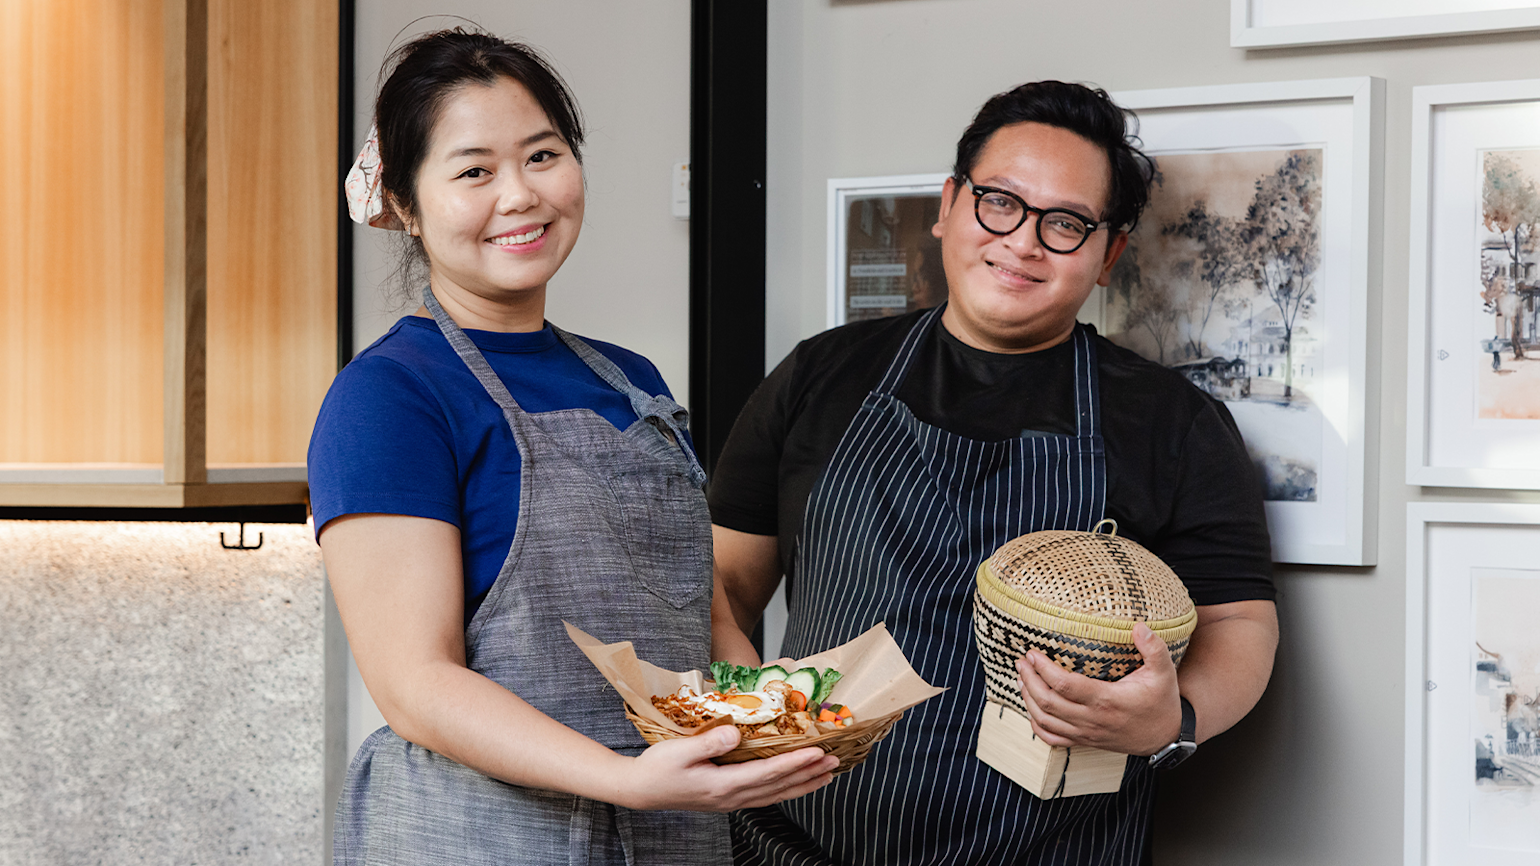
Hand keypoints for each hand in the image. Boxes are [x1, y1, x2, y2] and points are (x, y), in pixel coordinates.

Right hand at [618, 725, 839, 811]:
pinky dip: (786, 788)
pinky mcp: (728, 799)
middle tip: (836, 761)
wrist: (641, 790)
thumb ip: (709, 741)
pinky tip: (796, 783)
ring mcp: (731, 801)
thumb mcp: (679, 750)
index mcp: (722, 784)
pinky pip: (766, 795)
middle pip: (779, 786)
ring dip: (803, 784)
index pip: (768, 773)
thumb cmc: (658, 766)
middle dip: (809, 773)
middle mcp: (732, 797)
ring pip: (776, 794)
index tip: (818, 751)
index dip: (795, 762)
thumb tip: (736, 733)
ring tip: (827, 774)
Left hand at [1016, 622, 1181, 755]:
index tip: (1032, 653)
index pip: (1064, 685)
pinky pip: (1052, 739)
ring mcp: (1086, 733)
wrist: (1165, 736)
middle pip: (1048, 703)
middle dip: (1029, 680)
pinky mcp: (1085, 742)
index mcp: (1107, 700)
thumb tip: (1139, 626)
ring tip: (1021, 678)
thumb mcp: (1163, 672)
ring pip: (1045, 721)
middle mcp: (1092, 719)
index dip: (1043, 669)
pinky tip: (1031, 709)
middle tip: (1021, 662)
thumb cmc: (1161, 702)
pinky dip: (1036, 724)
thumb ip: (1153, 648)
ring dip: (1028, 699)